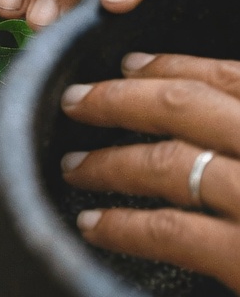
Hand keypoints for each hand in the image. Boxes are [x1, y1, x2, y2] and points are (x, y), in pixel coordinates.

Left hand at [60, 52, 239, 293]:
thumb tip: (214, 118)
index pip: (234, 78)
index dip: (174, 66)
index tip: (128, 65)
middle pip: (189, 108)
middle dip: (121, 100)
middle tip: (76, 102)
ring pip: (170, 164)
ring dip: (110, 162)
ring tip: (73, 165)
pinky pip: (169, 232)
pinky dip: (123, 226)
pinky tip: (93, 227)